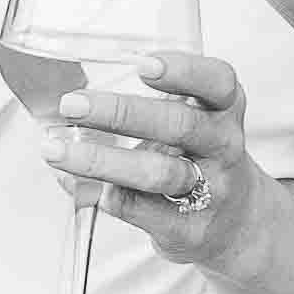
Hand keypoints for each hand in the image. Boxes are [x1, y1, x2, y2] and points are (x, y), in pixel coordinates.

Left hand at [51, 40, 255, 266]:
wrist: (237, 224)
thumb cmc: (198, 160)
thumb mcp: (192, 121)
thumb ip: (146, 105)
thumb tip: (62, 100)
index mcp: (223, 109)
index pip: (217, 82)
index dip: (183, 71)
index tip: (143, 65)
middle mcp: (223, 146)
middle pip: (180, 125)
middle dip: (120, 112)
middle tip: (72, 105)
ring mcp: (211, 190)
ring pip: (158, 172)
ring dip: (101, 160)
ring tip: (56, 150)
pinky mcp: (188, 228)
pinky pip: (140, 208)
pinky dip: (105, 192)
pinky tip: (77, 182)